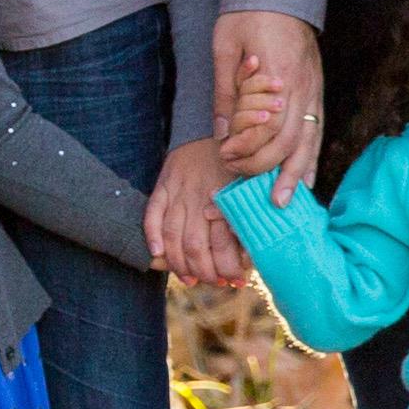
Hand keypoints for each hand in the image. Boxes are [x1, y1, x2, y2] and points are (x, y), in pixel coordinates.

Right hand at [148, 139, 254, 290]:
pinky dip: (152, 235)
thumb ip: (254, 212)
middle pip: (195, 246)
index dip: (230, 268)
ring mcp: (179, 191)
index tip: (237, 280)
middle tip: (215, 283)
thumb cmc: (241, 159)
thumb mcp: (256, 182)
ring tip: (189, 279)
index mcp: (226, 197)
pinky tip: (157, 253)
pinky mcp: (164, 184)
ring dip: (179, 263)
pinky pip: (152, 213)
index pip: (224, 244)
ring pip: (173, 236)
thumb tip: (257, 248)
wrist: (212, 125)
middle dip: (204, 272)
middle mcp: (200, 196)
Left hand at [208, 7, 319, 184]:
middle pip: (289, 140)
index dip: (247, 147)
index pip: (266, 125)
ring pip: (309, 141)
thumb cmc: (247, 16)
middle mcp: (300, 87)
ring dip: (297, 174)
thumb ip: (225, 90)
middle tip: (246, 187)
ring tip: (284, 202)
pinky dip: (312, 158)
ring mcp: (313, 90)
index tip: (226, 157)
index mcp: (276, 75)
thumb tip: (221, 132)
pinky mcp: (317, 91)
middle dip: (267, 168)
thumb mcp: (225, 47)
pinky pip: (318, 131)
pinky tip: (306, 179)